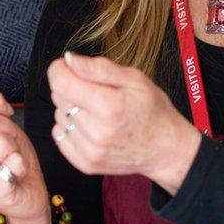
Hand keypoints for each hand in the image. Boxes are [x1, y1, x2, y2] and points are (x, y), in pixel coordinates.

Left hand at [47, 52, 202, 194]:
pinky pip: (60, 135)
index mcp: (109, 106)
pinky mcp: (85, 163)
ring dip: (71, 109)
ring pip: (58, 116)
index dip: (59, 69)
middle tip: (95, 92)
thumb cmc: (152, 111)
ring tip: (96, 111)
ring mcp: (89, 150)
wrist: (165, 149)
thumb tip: (68, 59)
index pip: (61, 82)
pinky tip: (90, 126)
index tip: (67, 66)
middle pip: (58, 97)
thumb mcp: (134, 79)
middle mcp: (96, 131)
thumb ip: (99, 68)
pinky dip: (70, 127)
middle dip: (70, 87)